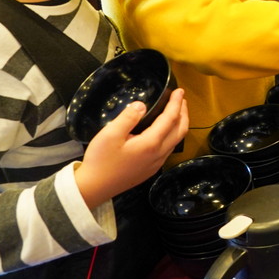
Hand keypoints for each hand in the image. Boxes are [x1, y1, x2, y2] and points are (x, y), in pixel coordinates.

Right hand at [75, 89, 188, 209]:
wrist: (95, 187)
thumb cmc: (101, 160)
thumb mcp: (110, 135)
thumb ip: (127, 118)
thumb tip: (142, 105)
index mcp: (151, 143)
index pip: (170, 119)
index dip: (176, 103)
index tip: (179, 91)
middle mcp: (159, 154)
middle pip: (180, 130)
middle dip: (184, 113)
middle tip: (182, 100)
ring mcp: (157, 163)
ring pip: (176, 140)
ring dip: (179, 124)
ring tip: (176, 112)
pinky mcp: (151, 169)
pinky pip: (169, 148)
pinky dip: (173, 135)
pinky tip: (165, 131)